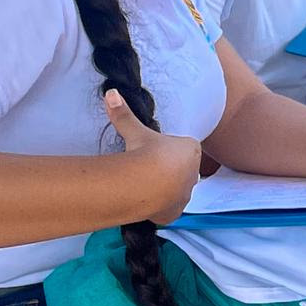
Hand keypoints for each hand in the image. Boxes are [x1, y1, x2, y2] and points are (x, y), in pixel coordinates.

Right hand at [106, 89, 201, 224]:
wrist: (146, 184)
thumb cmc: (146, 153)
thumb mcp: (135, 131)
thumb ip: (124, 114)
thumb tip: (111, 93)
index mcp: (191, 151)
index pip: (184, 149)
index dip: (168, 150)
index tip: (153, 151)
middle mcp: (194, 173)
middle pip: (182, 170)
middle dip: (169, 169)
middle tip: (148, 168)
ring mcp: (186, 194)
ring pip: (177, 190)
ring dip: (165, 188)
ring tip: (145, 185)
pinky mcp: (175, 212)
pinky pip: (169, 208)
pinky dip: (160, 206)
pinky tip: (146, 201)